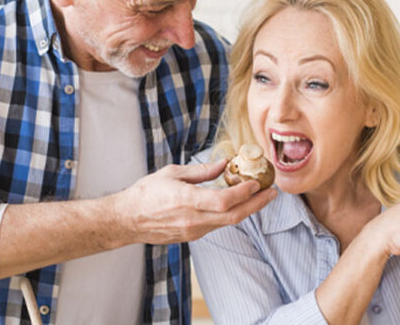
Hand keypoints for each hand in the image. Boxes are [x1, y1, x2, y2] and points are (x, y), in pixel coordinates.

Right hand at [112, 159, 276, 244]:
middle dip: (256, 204)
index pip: (223, 201)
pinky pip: (217, 225)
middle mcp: (192, 219)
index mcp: (186, 200)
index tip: (256, 183)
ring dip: (247, 210)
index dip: (244, 194)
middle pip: (233, 216)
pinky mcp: (192, 236)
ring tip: (260, 196)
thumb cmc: (146, 193)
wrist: (127, 220)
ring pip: (228, 222)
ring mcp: (193, 230)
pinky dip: (231, 214)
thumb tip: (225, 163)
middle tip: (272, 193)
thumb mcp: (172, 173)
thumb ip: (201, 171)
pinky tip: (237, 204)